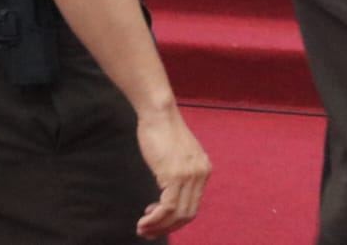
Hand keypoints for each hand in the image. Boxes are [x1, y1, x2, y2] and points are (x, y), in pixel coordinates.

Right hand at [134, 106, 209, 237]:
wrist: (159, 115)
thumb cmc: (162, 133)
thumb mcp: (177, 157)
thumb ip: (178, 175)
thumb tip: (168, 196)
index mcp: (204, 170)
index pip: (193, 205)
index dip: (175, 220)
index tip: (157, 222)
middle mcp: (201, 174)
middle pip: (188, 214)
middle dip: (167, 227)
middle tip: (147, 232)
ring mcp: (189, 175)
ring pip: (178, 214)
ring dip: (158, 227)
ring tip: (142, 229)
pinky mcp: (175, 175)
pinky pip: (167, 208)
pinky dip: (154, 220)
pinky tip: (143, 221)